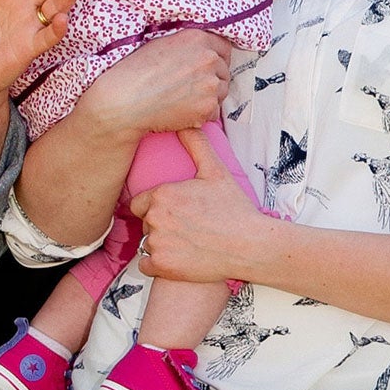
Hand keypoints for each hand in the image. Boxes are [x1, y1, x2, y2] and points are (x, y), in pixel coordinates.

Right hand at [73, 30, 233, 144]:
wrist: (124, 101)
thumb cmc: (135, 72)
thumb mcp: (162, 43)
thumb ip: (189, 44)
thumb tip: (204, 49)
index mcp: (197, 37)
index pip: (224, 46)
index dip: (216, 57)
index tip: (206, 66)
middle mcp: (208, 58)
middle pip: (225, 69)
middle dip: (212, 77)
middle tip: (190, 86)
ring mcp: (210, 83)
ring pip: (222, 90)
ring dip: (210, 95)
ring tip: (185, 99)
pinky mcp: (208, 107)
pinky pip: (214, 111)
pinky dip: (203, 114)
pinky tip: (183, 111)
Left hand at [131, 129, 275, 284]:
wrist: (250, 245)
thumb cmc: (234, 207)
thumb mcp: (216, 171)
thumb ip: (196, 144)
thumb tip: (185, 121)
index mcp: (162, 194)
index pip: (139, 202)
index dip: (156, 206)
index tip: (177, 211)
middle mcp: (155, 218)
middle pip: (144, 223)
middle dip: (160, 225)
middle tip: (187, 227)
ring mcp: (157, 244)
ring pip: (146, 244)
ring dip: (161, 245)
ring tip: (186, 242)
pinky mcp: (162, 267)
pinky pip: (147, 265)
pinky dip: (159, 265)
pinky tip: (180, 258)